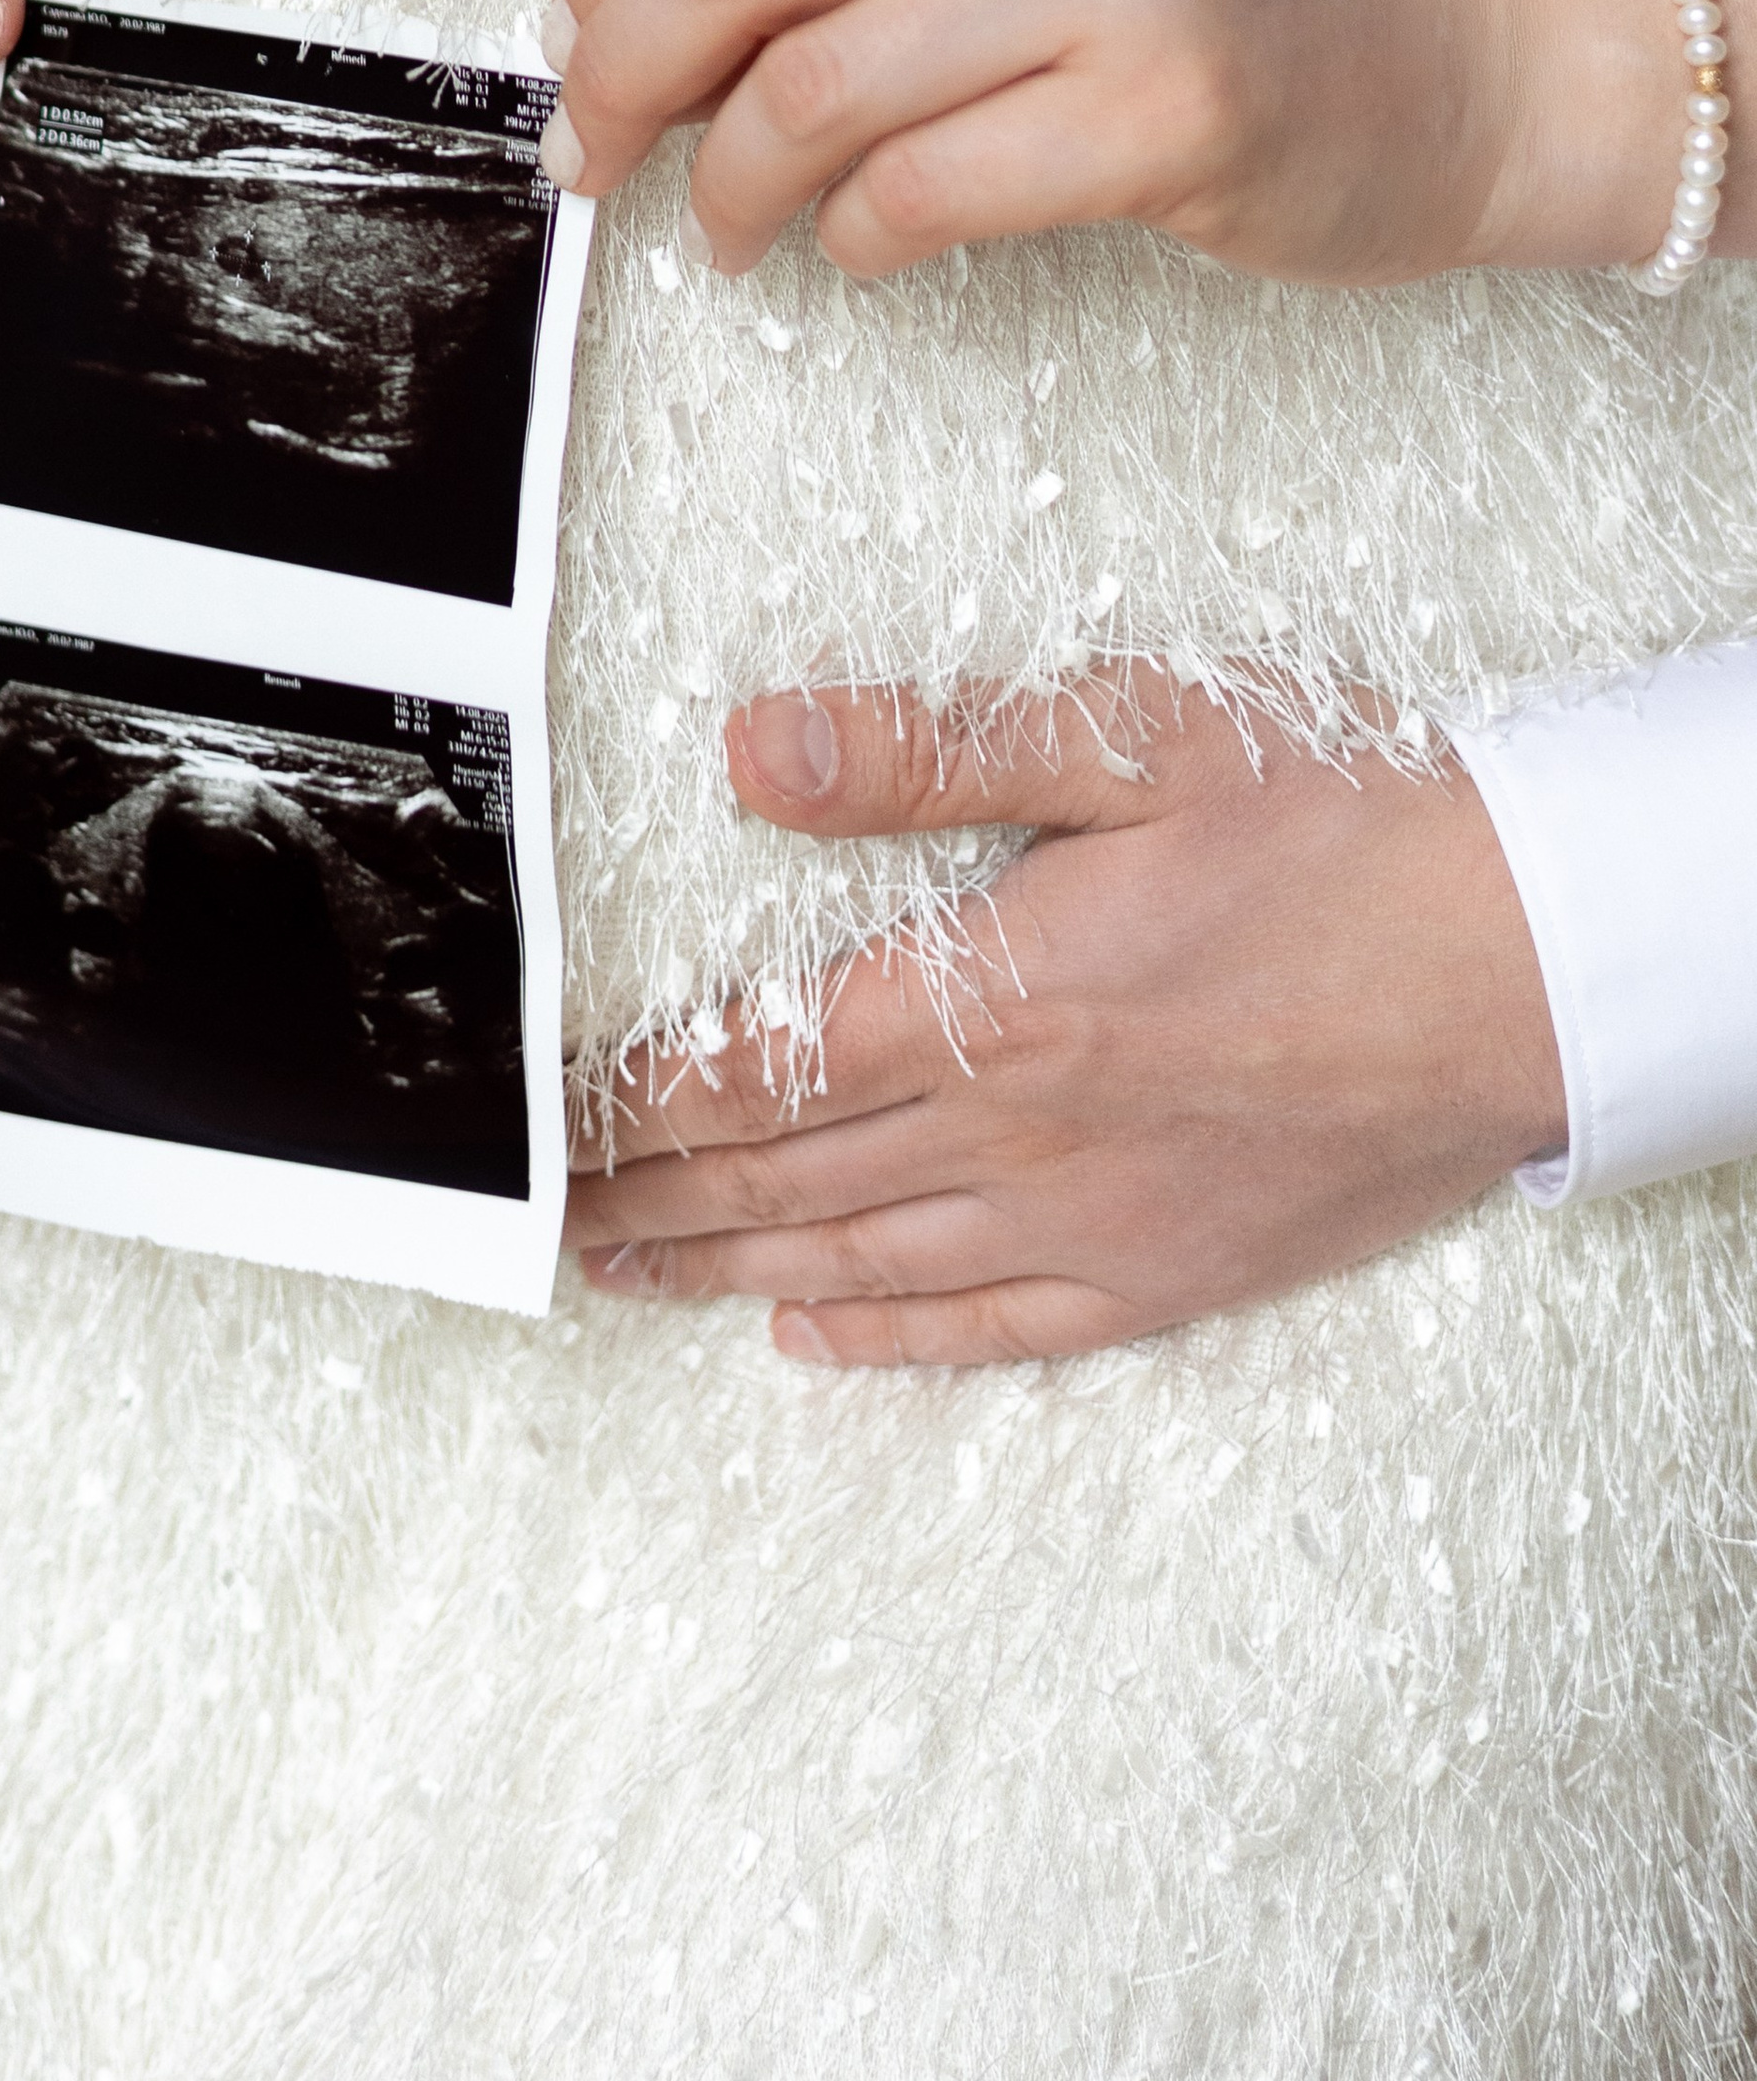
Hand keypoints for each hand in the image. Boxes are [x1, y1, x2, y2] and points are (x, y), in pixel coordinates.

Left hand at [539, 0, 1685, 285]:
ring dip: (731, 184)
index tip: (575, 33)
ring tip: (735, 225)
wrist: (1469, 24)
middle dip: (622, 73)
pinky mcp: (1165, 110)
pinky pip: (920, 192)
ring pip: (807, 88)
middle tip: (598, 149)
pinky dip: (854, 241)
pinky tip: (862, 249)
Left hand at [564, 675, 1564, 1364]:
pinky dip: (888, 1340)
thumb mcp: (1133, 741)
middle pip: (783, 1177)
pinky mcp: (1170, 1270)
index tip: (548, 1108)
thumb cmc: (1347, 836)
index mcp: (993, 999)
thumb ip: (929, 750)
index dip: (636, 1092)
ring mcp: (1093, 1219)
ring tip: (630, 1272)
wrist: (1532, 969)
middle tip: (549, 1208)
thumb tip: (754, 748)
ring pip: (862, 1262)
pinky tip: (817, 1338)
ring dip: (728, 1268)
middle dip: (648, 1192)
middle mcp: (1020, 1132)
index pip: (756, 1062)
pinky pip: (996, 1329)